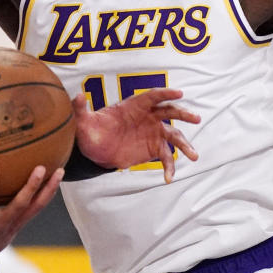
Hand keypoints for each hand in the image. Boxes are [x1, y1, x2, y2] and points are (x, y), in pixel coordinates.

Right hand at [0, 163, 61, 272]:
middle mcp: (2, 223)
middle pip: (20, 205)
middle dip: (30, 188)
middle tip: (40, 168)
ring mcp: (15, 224)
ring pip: (36, 207)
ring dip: (49, 190)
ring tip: (60, 171)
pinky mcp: (22, 222)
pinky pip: (38, 207)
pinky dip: (48, 193)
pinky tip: (57, 177)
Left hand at [73, 88, 200, 183]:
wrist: (95, 150)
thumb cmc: (90, 130)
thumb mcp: (83, 122)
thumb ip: (80, 109)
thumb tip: (76, 96)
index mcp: (133, 106)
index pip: (152, 96)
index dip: (165, 94)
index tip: (179, 94)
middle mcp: (147, 117)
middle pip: (169, 112)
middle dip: (183, 114)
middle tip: (195, 118)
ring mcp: (153, 132)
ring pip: (173, 135)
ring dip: (185, 144)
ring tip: (195, 155)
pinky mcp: (153, 149)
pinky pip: (166, 157)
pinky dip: (169, 167)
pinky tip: (168, 178)